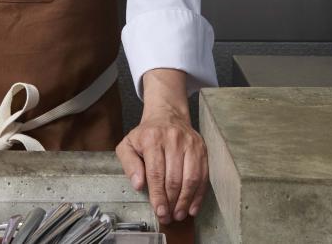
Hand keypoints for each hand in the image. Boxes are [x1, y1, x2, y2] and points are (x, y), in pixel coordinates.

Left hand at [115, 69, 206, 224]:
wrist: (167, 115)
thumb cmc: (146, 135)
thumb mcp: (128, 145)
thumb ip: (129, 164)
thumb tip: (138, 185)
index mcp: (152, 139)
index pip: (156, 173)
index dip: (158, 196)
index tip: (159, 212)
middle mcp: (173, 140)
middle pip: (175, 178)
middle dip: (171, 202)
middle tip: (168, 217)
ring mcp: (190, 144)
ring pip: (191, 178)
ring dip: (185, 201)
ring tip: (179, 214)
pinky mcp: (202, 148)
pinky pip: (203, 175)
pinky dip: (199, 194)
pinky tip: (192, 207)